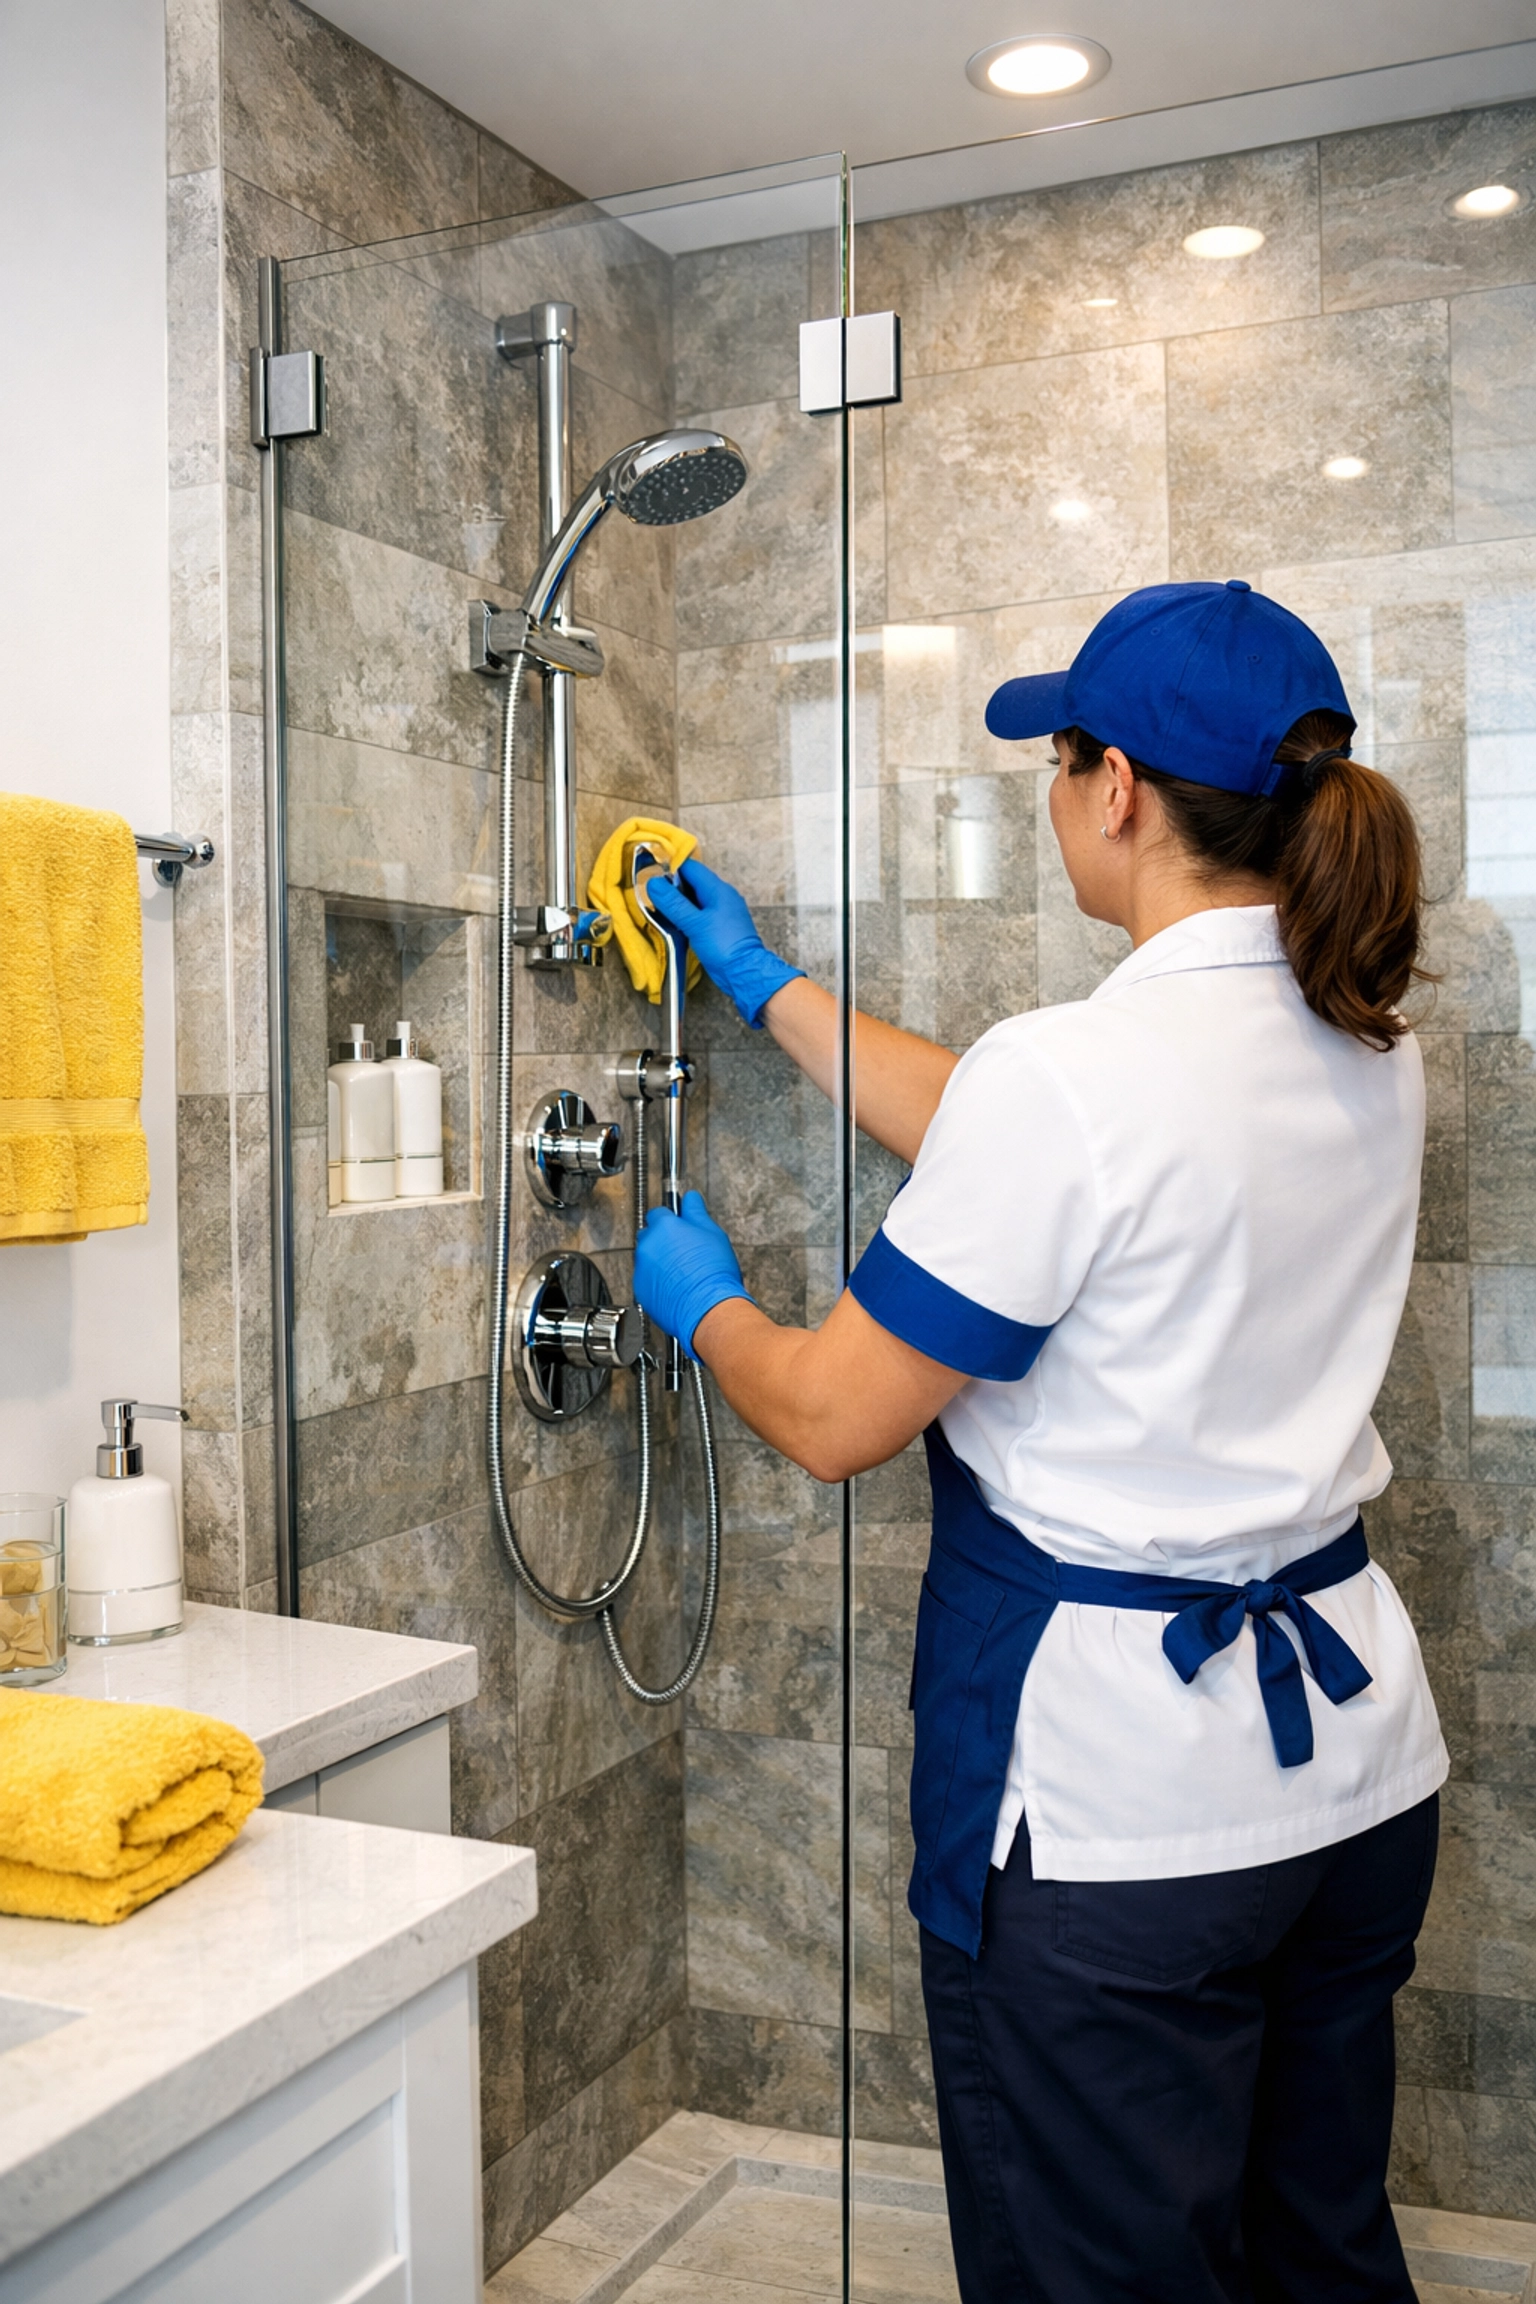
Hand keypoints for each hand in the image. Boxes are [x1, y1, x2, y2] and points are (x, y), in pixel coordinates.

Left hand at [633, 1189, 752, 1357]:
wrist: (709, 1309)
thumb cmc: (713, 1275)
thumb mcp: (712, 1234)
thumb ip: (696, 1213)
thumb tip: (691, 1199)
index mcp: (664, 1228)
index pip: (659, 1213)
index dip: (671, 1220)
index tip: (679, 1225)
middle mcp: (648, 1246)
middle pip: (649, 1236)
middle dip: (662, 1240)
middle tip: (684, 1250)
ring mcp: (642, 1270)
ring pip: (648, 1259)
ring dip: (659, 1261)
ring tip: (683, 1272)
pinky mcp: (642, 1291)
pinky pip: (646, 1280)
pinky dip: (657, 1281)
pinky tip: (677, 1286)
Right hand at [645, 860, 803, 1028]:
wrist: (744, 972)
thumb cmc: (723, 946)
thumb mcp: (694, 923)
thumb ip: (673, 903)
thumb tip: (653, 883)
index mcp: (718, 889)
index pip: (691, 868)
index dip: (671, 868)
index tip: (653, 876)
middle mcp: (722, 896)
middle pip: (692, 882)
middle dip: (673, 887)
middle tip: (654, 895)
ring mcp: (722, 912)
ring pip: (695, 899)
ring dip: (679, 903)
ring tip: (660, 909)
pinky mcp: (719, 926)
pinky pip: (700, 913)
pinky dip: (687, 915)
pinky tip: (676, 923)